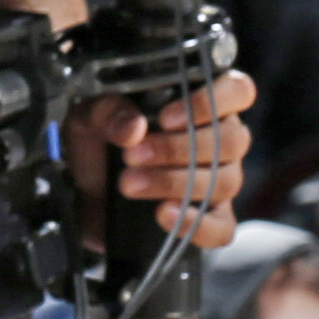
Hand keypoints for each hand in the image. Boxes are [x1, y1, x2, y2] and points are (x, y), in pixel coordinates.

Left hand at [67, 65, 255, 252]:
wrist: (80, 193)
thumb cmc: (95, 144)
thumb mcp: (88, 117)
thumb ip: (108, 112)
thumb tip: (134, 127)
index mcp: (199, 102)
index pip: (238, 90)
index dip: (210, 103)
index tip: (167, 118)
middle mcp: (219, 139)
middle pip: (230, 141)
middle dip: (177, 149)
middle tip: (132, 155)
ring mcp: (219, 181)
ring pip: (225, 181)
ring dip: (174, 182)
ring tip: (129, 183)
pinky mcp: (208, 219)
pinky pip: (222, 228)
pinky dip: (195, 224)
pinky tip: (163, 215)